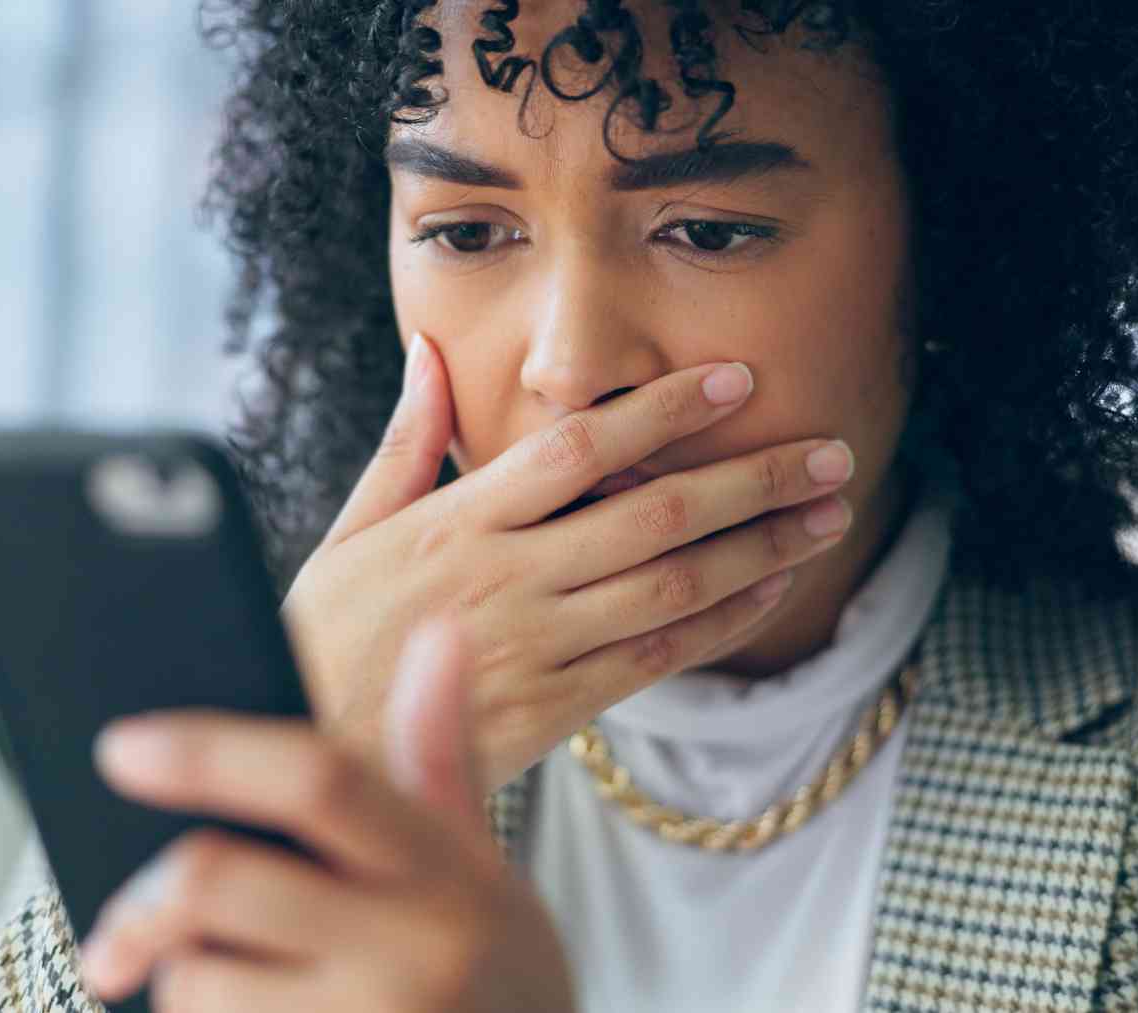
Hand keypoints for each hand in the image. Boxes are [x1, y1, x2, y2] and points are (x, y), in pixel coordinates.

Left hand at [77, 618, 576, 1011]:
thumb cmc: (497, 979)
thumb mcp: (483, 871)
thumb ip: (440, 755)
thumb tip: (442, 631)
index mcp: (444, 871)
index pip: (319, 780)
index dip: (211, 752)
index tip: (124, 745)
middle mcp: (413, 950)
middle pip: (218, 879)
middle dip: (144, 895)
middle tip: (118, 921)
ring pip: (195, 982)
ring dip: (183, 986)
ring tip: (239, 995)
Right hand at [282, 331, 856, 792]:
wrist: (305, 763)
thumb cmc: (322, 637)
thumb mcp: (349, 530)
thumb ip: (403, 442)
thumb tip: (428, 352)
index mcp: (457, 520)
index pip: (580, 446)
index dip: (667, 408)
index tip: (738, 378)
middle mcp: (505, 577)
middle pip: (654, 513)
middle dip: (753, 479)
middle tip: (832, 451)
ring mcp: (534, 646)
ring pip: (672, 585)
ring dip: (762, 547)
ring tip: (829, 514)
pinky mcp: (552, 710)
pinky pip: (656, 658)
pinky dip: (721, 621)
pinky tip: (771, 589)